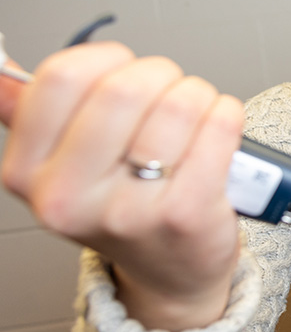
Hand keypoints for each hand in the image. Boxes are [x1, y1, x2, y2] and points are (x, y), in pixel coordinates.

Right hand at [1, 42, 244, 330]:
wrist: (172, 272)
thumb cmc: (125, 204)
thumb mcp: (64, 164)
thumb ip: (32, 113)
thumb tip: (2, 69)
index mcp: (26, 172)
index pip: (60, 77)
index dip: (106, 59)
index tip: (121, 71)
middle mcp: (69, 197)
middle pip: (124, 88)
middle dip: (160, 75)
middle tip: (168, 94)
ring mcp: (128, 210)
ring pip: (179, 104)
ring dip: (199, 96)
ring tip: (196, 120)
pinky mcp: (186, 214)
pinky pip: (219, 128)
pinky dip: (227, 116)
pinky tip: (218, 134)